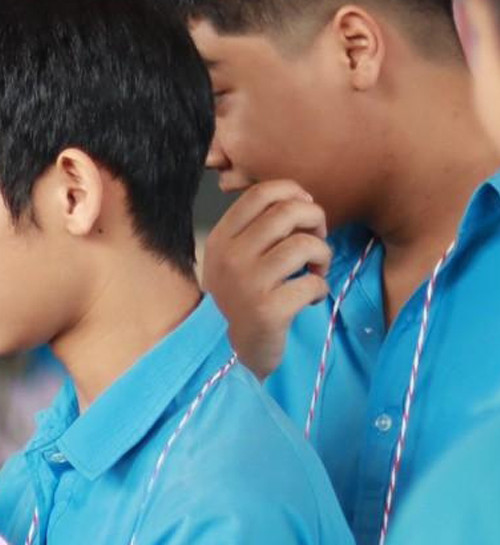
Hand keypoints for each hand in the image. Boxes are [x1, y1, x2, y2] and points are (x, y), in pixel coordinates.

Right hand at [201, 181, 332, 377]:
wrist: (232, 351)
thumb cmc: (243, 298)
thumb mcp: (236, 258)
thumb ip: (258, 227)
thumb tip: (301, 199)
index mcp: (221, 239)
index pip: (261, 193)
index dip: (293, 193)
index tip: (303, 214)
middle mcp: (230, 257)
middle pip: (288, 211)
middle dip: (316, 221)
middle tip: (316, 241)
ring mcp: (247, 283)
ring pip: (305, 244)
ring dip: (322, 255)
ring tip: (316, 270)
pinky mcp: (268, 309)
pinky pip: (313, 282)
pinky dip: (320, 288)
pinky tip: (310, 298)